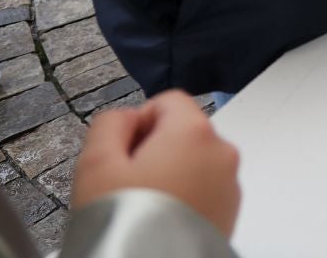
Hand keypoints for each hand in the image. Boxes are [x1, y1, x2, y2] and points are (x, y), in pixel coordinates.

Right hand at [73, 91, 241, 238]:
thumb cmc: (123, 224)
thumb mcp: (96, 163)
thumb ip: (110, 124)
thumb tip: (127, 117)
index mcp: (194, 132)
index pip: (168, 102)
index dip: (138, 123)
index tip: (122, 152)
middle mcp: (222, 154)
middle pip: (183, 133)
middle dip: (153, 150)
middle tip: (126, 183)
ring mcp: (230, 185)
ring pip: (194, 163)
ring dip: (169, 175)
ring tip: (141, 206)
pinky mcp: (231, 214)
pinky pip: (205, 191)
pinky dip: (184, 198)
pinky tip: (159, 221)